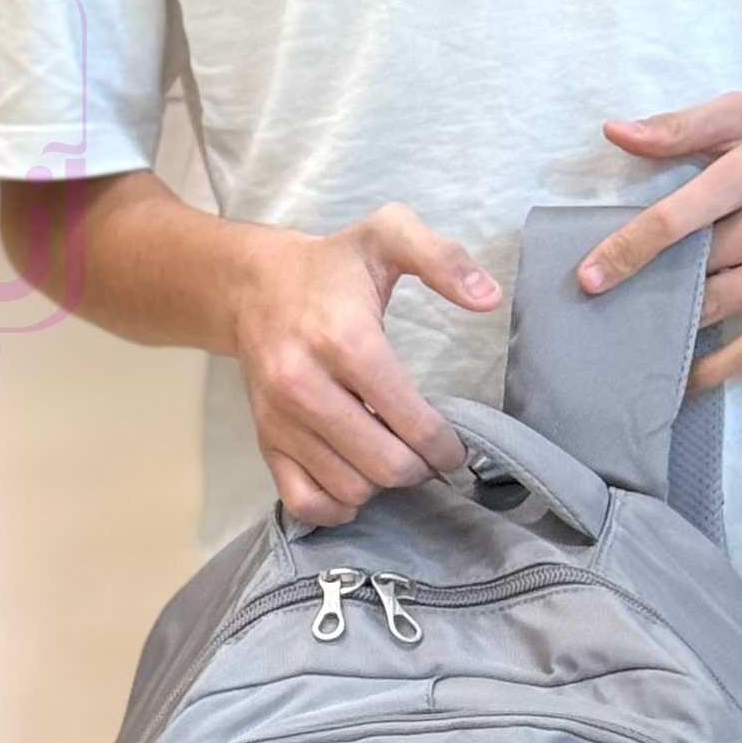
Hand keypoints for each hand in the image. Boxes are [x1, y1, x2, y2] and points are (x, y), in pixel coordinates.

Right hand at [232, 203, 501, 523]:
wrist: (253, 286)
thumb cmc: (331, 268)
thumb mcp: (387, 236)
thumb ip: (443, 258)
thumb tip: (489, 298)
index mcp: (343, 339)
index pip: (410, 420)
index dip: (445, 445)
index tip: (455, 446)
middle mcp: (304, 385)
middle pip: (384, 465)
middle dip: (418, 468)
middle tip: (426, 454)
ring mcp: (280, 419)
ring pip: (350, 489)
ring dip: (381, 484)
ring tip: (390, 455)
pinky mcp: (265, 441)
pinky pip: (304, 503)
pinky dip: (337, 506)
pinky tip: (354, 481)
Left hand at [580, 94, 741, 386]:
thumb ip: (681, 127)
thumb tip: (615, 133)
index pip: (680, 216)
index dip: (630, 248)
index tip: (589, 277)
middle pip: (692, 269)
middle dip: (647, 289)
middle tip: (606, 308)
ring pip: (714, 310)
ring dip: (671, 326)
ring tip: (634, 336)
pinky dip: (713, 370)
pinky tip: (682, 379)